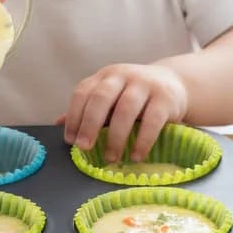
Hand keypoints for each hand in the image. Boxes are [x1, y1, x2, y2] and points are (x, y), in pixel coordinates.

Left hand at [60, 63, 188, 162]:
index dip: (74, 116)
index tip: (70, 140)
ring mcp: (146, 84)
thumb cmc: (135, 95)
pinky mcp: (166, 98)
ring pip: (126, 108)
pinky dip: (143, 140)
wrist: (174, 83)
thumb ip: (87, 109)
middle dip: (90, 123)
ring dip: (116, 136)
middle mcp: (123, 75)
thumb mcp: (111, 98)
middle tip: (84, 147)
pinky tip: (137, 155)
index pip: (84, 92)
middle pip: (102, 97)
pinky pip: (152, 120)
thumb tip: (58, 123)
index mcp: (106, 76)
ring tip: (111, 157)